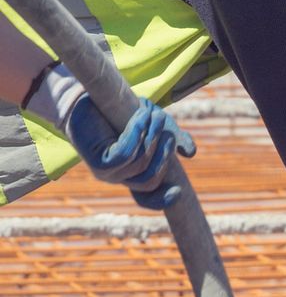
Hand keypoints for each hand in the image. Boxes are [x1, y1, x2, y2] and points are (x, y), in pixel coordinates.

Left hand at [67, 97, 195, 210]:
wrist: (85, 97)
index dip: (163, 200)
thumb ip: (174, 138)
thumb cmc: (119, 111)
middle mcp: (117, 178)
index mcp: (130, 175)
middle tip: (163, 123)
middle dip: (163, 152)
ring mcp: (105, 173)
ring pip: (140, 164)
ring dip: (150, 136)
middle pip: (150, 180)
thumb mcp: (155, 126)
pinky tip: (140, 115)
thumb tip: (190, 153)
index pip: (147, 199)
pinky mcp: (97, 162)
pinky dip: (136, 133)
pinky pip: (125, 154)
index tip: (178, 192)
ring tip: (151, 112)